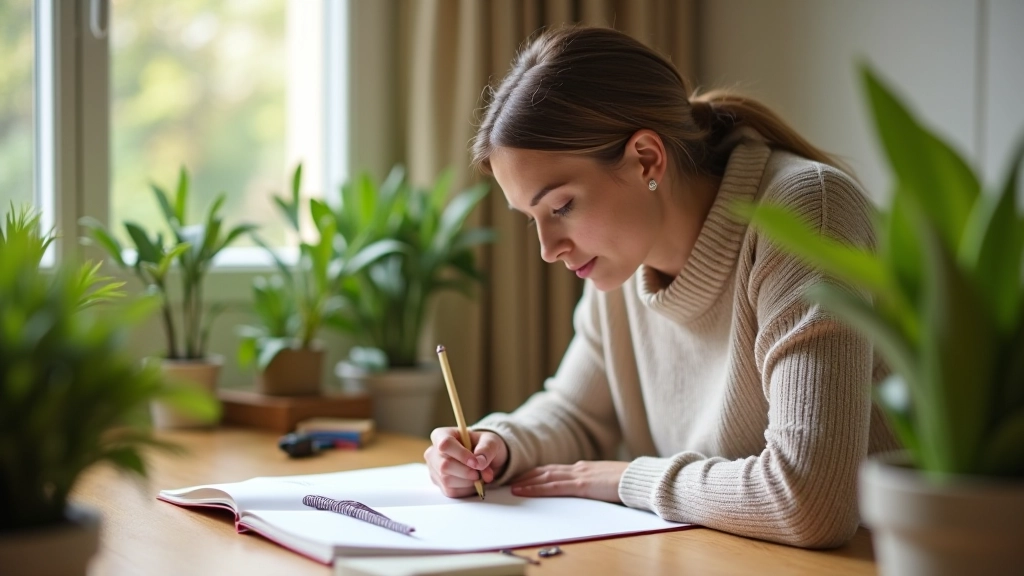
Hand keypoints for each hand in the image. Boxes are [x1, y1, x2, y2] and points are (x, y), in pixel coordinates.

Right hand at [424, 428, 508, 497]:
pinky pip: (451, 491)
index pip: (445, 444)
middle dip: (466, 472)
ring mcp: (434, 469)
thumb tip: (479, 463)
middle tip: (480, 472)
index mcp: (442, 435)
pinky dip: (466, 490)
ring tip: (479, 476)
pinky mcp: (439, 483)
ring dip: (468, 481)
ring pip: (446, 480)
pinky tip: (472, 482)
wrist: (482, 460)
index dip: (461, 455)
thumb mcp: (490, 441)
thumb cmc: (483, 446)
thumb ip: (486, 449)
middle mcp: (433, 452)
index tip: (476, 462)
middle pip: (444, 465)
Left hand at [509, 461, 628, 502]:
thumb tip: (589, 489)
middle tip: (511, 479)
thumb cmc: (630, 483)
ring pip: (546, 477)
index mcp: (586, 468)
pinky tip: (525, 490)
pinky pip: (554, 487)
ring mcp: (579, 475)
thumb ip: (596, 484)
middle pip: (547, 471)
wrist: (641, 480)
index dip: (539, 472)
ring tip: (512, 486)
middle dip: (528, 475)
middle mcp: (579, 468)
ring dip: (527, 481)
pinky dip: (537, 488)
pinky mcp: (582, 485)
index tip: (525, 475)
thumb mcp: (608, 482)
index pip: (556, 469)